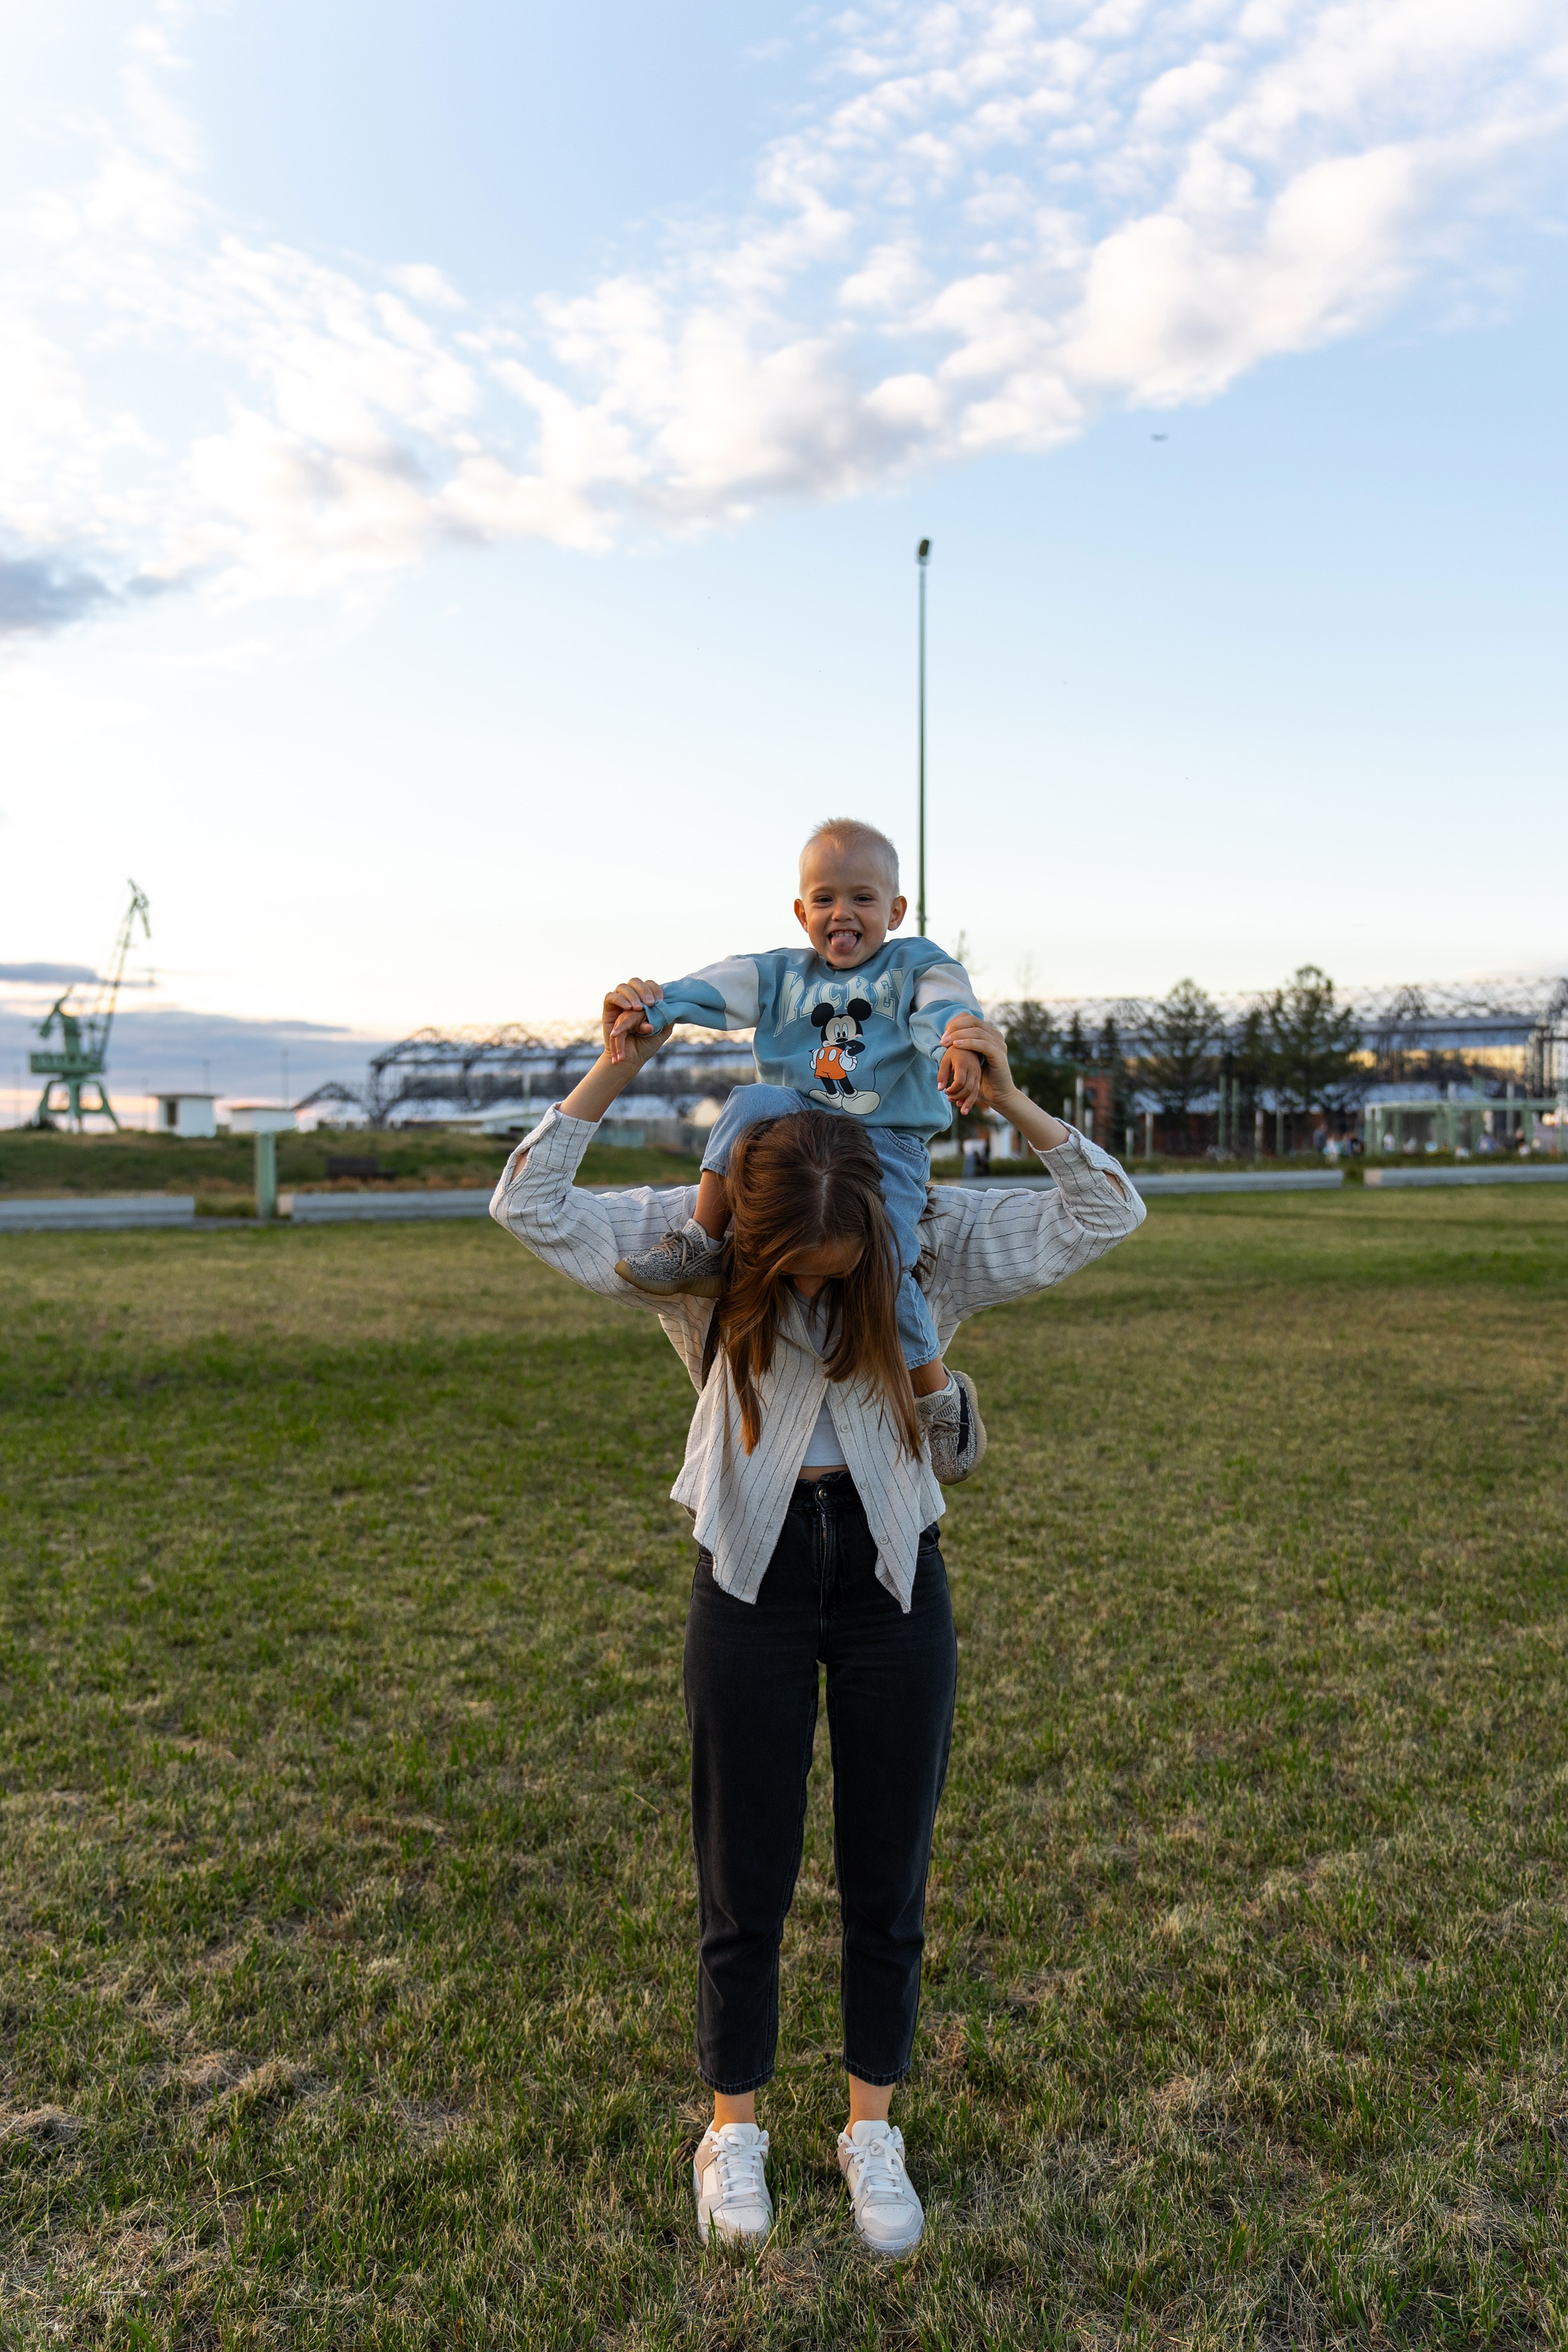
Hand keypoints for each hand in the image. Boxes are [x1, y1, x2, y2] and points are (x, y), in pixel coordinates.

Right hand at [604, 978, 664, 1063]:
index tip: (661, 1000)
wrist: (629, 1060)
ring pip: (623, 987)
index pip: (649, 985)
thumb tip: (669, 1004)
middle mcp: (631, 1000)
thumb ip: (667, 1018)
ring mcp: (619, 1004)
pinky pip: (610, 996)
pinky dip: (620, 999)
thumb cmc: (645, 1045)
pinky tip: (628, 1008)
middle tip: (650, 1003)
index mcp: (644, 1002)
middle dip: (644, 990)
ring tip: (638, 1008)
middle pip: (635, 982)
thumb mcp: (662, 1031)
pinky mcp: (608, 1010)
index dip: (655, 989)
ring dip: (632, 995)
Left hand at [937, 1045, 983, 1114]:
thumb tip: (940, 1089)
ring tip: (957, 1106)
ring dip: (966, 1101)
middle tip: (948, 1097)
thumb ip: (942, 1074)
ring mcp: (977, 1073)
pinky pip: (976, 1090)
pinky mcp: (979, 1077)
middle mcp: (973, 1069)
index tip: (945, 1091)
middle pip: (967, 1088)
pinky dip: (970, 1099)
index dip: (952, 1090)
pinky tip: (963, 1104)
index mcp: (963, 1063)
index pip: (959, 1082)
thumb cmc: (953, 1052)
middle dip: (957, 1096)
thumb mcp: (945, 1060)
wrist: (967, 1045)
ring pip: (974, 1091)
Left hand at [939, 1014, 1070, 1154]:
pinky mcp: (999, 1055)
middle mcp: (996, 1036)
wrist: (997, 1094)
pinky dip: (968, 1043)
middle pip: (974, 1021)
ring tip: (945, 1043)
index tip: (943, 1034)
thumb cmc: (981, 1077)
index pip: (971, 1019)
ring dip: (959, 1035)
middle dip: (955, 1028)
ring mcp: (999, 1044)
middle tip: (942, 1038)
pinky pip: (983, 1044)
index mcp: (989, 1034)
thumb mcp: (970, 1058)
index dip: (956, 1023)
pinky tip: (956, 1045)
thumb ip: (963, 1045)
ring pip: (977, 1032)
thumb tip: (947, 1035)